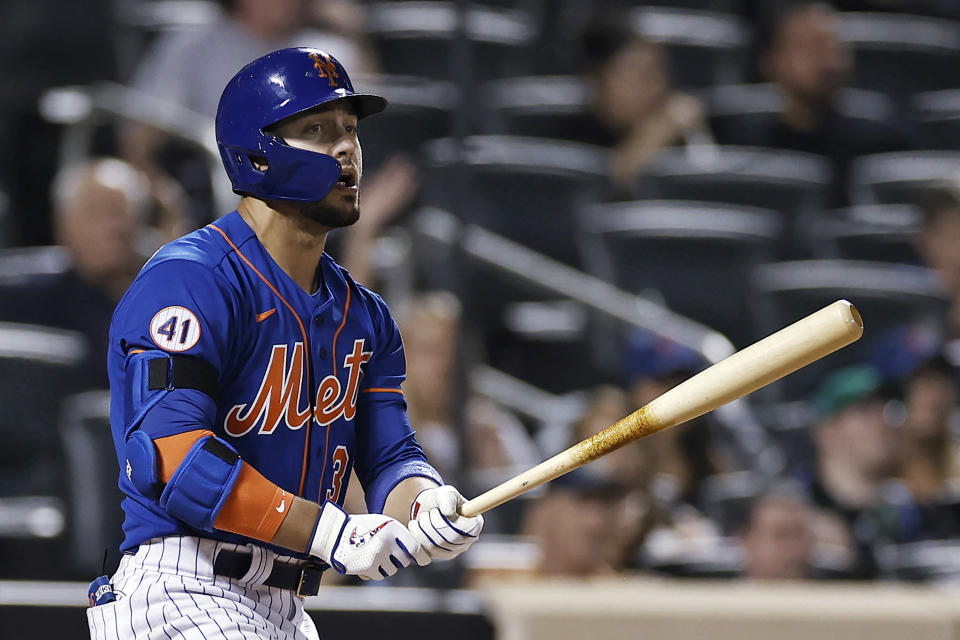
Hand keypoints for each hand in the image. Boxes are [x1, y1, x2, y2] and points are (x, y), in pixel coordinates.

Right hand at [309, 501, 429, 580]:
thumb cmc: (362, 528)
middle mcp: (387, 542)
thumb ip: (399, 535)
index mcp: (392, 528)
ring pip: (393, 570)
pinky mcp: (367, 567)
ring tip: (376, 555)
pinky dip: (376, 571)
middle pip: (404, 561)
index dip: (421, 557)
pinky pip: (380, 575)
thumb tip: (417, 552)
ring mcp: (377, 556)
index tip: (424, 561)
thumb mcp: (382, 523)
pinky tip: (368, 561)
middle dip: (400, 560)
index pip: (414, 548)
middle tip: (389, 554)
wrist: (335, 534)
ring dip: (387, 566)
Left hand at [407, 485, 482, 560]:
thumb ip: (449, 500)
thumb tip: (448, 513)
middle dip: (435, 524)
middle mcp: (467, 541)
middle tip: (429, 513)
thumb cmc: (442, 500)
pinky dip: (418, 538)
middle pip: (452, 540)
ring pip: (437, 547)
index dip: (453, 522)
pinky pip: (427, 553)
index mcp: (475, 524)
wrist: (428, 508)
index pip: (470, 530)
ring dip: (424, 529)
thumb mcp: (447, 494)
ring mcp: (454, 551)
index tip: (440, 512)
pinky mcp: (439, 556)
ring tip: (423, 517)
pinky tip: (416, 527)